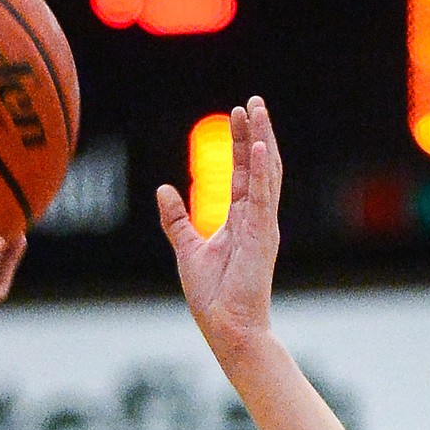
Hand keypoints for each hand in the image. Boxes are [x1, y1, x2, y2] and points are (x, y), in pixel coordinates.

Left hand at [157, 96, 281, 368]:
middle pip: (259, 166)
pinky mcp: (262, 238)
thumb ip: (176, 219)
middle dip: (255, 132)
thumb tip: (163, 189)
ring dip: (262, 140)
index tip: (237, 114)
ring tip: (257, 111)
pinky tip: (260, 146)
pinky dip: (263, 171)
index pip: (244, 172)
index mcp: (243, 220)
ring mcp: (262, 227)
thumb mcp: (187, 249)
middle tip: (252, 101)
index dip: (241, 142)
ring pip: (266, 174)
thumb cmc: (213, 296)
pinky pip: (263, 198)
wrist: (227, 328)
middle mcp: (257, 219)